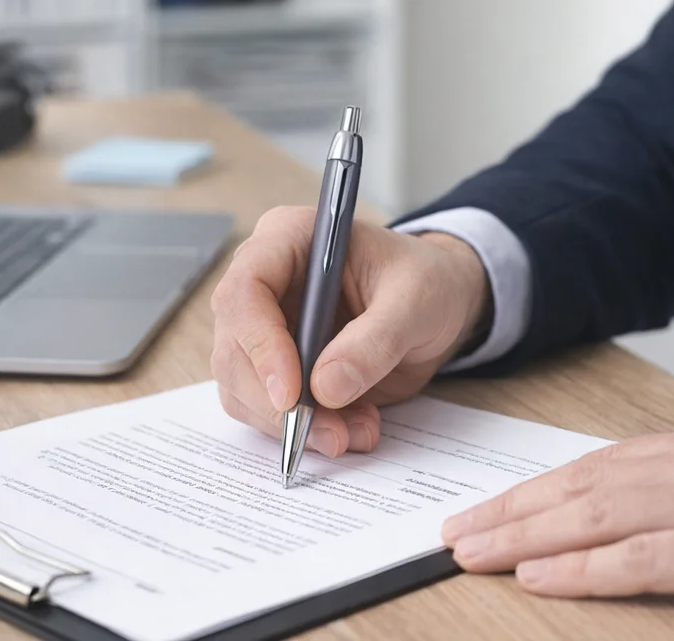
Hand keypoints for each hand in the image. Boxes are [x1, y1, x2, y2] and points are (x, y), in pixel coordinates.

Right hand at [210, 208, 490, 459]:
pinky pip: (266, 410)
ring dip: (294, 424)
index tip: (292, 395)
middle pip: (235, 348)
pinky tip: (351, 428)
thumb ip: (375, 341)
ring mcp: (264, 325)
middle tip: (332, 434)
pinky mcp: (274, 365)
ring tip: (356, 431)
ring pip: (243, 388)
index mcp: (290, 238)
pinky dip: (304, 431)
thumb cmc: (426, 281)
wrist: (439, 302)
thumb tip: (325, 388)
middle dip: (278, 403)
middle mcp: (265, 280)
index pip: (245, 289)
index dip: (259, 344)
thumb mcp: (417, 301)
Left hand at [442, 421, 673, 621]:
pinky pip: (643, 559)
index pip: (594, 465)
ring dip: (528, 536)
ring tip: (475, 550)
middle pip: (581, 488)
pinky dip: (585, 568)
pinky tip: (542, 574)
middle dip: (512, 511)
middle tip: (456, 532)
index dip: (534, 488)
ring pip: (597, 517)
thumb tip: (625, 500)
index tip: (488, 505)